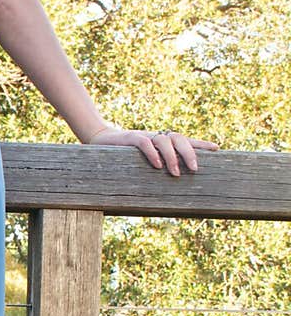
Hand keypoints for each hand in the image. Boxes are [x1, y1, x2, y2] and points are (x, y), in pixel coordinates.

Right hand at [85, 124, 219, 175]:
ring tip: (174, 173)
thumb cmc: (123, 154)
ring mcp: (143, 135)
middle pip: (178, 138)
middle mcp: (155, 136)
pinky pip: (144, 143)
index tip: (217, 148)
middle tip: (195, 170)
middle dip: (190, 152)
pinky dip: (152, 153)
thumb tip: (173, 180)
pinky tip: (157, 165)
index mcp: (160, 141)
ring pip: (164, 140)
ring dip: (172, 157)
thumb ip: (157, 165)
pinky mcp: (129, 138)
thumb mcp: (142, 161)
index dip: (200, 143)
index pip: (184, 139)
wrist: (99, 141)